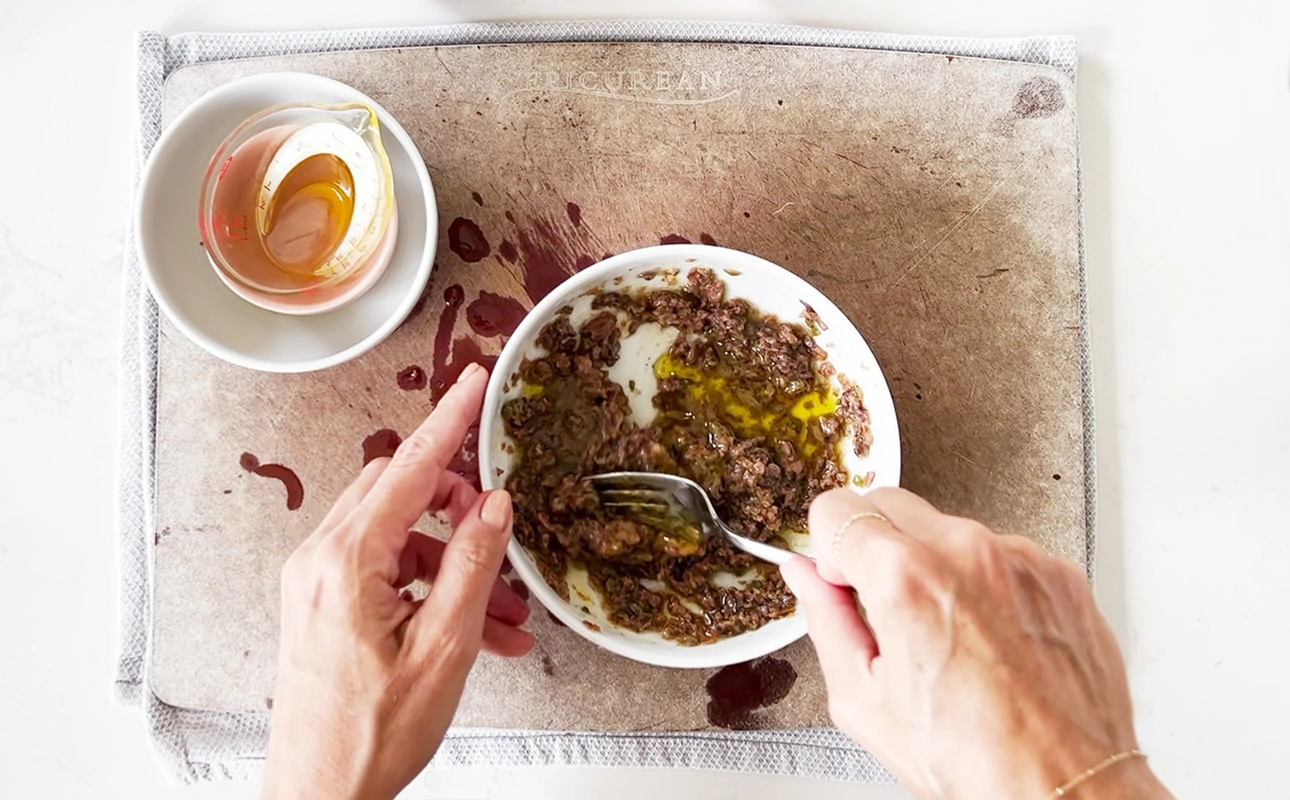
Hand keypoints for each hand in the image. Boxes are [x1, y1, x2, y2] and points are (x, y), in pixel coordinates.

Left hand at [262, 364, 533, 799]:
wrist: (320, 794)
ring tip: (501, 609)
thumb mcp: (442, 649)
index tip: (472, 384)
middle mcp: (321, 561)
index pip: (408, 469)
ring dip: (454, 560)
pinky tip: (474, 627)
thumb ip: (470, 566)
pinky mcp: (321, 604)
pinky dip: (431, 587)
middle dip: (459, 505)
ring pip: (398, 535)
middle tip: (498, 524)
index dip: (448, 423)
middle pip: (398, 493)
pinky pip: (384, 570)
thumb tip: (492, 507)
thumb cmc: (369, 737)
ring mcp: (316, 582)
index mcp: (346, 563)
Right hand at [782, 488, 1171, 799]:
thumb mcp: (865, 701)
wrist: (1066, 788)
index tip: (839, 575)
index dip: (828, 547)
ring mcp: (1018, 558)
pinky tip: (987, 636)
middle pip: (890, 502)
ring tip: (944, 633)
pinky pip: (1000, 552)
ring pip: (947, 527)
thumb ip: (826, 620)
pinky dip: (984, 580)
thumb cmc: (975, 761)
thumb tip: (804, 578)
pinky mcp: (1057, 572)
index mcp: (905, 579)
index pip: (837, 509)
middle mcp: (966, 552)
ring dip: (932, 561)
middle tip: (882, 601)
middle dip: (873, 543)